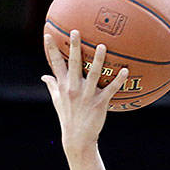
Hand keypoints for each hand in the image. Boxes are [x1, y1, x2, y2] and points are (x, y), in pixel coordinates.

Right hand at [42, 30, 131, 151]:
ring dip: (98, 59)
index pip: (55, 64)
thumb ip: (52, 86)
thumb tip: (44, 75)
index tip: (48, 34)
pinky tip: (125, 70)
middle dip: (74, 47)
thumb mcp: (57, 101)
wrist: (77, 138)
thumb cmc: (68, 117)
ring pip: (93, 74)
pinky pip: (110, 90)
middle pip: (74, 64)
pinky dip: (118, 81)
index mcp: (63, 86)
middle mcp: (73, 88)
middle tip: (76, 31)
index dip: (51, 49)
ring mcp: (87, 96)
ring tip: (102, 45)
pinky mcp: (100, 103)